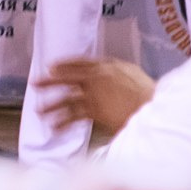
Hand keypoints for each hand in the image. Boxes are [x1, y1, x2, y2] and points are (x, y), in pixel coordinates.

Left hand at [39, 57, 154, 134]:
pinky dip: (63, 122)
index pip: (81, 62)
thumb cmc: (151, 93)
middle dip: (50, 81)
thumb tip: (111, 76)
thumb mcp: (133, 74)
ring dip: (52, 105)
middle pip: (68, 76)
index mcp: (109, 65)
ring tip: (39, 112)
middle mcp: (98, 76)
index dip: (65, 64)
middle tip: (35, 83)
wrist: (156, 105)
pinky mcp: (95, 110)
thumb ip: (117, 74)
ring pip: (67, 98)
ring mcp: (95, 93)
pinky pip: (74, 116)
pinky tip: (55, 127)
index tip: (52, 67)